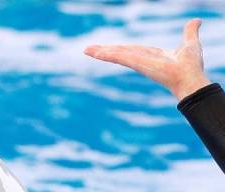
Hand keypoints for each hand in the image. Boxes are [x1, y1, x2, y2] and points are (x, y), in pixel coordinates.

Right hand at [84, 19, 210, 100]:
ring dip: (101, 52)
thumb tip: (196, 21)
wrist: (190, 79)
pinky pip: (117, 56)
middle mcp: (141, 59)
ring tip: (87, 50)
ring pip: (116, 54)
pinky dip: (105, 54)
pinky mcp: (135, 62)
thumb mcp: (190, 43)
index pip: (132, 50)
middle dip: (105, 50)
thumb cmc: (191, 66)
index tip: (108, 48)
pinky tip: (94, 52)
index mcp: (152, 56)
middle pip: (120, 52)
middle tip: (89, 50)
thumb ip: (190, 32)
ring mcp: (137, 61)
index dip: (120, 48)